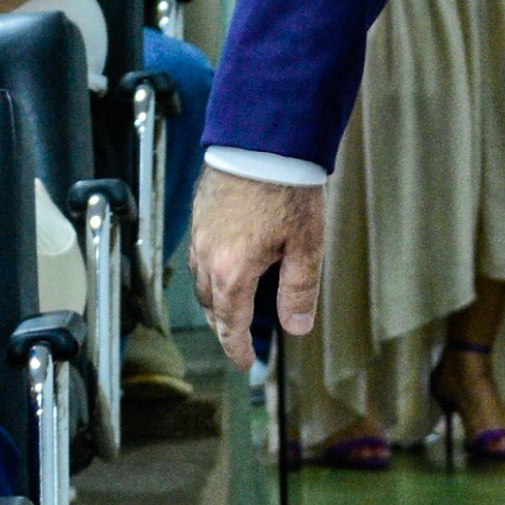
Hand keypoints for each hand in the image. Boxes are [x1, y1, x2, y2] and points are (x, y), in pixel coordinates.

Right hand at [190, 164, 324, 363]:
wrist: (263, 140)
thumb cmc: (288, 188)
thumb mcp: (305, 246)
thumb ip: (299, 290)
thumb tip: (296, 328)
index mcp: (232, 271)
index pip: (230, 323)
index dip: (237, 348)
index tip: (244, 363)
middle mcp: (208, 255)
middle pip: (210, 305)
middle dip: (223, 326)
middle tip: (237, 339)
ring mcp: (200, 232)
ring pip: (200, 279)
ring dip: (214, 299)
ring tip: (230, 306)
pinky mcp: (200, 212)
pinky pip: (199, 253)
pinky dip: (209, 271)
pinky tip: (224, 264)